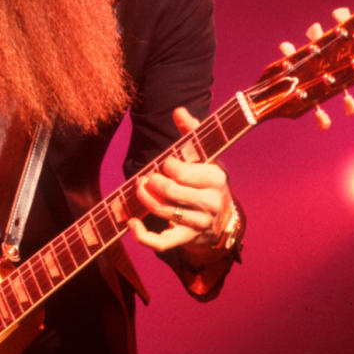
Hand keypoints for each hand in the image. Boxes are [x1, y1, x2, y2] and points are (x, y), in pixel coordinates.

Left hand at [128, 107, 234, 259]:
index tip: (165, 163)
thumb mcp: (205, 155)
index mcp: (216, 178)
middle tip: (146, 177)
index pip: (184, 172)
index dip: (168, 166)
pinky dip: (142, 236)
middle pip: (171, 192)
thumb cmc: (207, 179)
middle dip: (152, 182)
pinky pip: (162, 243)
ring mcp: (199, 223)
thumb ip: (192, 132)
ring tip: (139, 188)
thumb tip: (178, 111)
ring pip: (164, 212)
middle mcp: (211, 203)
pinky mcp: (186, 239)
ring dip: (144, 199)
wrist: (222, 217)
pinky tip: (131, 223)